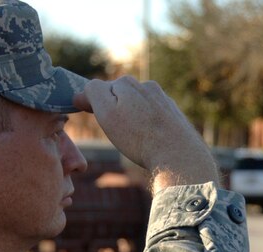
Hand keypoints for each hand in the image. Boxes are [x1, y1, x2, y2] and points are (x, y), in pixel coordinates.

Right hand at [73, 77, 218, 192]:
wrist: (178, 156)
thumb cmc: (138, 137)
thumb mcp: (107, 113)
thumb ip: (94, 93)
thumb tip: (84, 91)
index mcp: (127, 84)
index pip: (99, 88)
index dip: (90, 103)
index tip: (86, 114)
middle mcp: (147, 87)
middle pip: (120, 96)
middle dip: (113, 110)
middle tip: (115, 132)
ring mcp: (163, 100)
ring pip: (138, 107)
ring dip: (132, 118)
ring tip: (134, 139)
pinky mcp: (175, 116)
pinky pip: (154, 118)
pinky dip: (148, 126)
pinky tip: (150, 141)